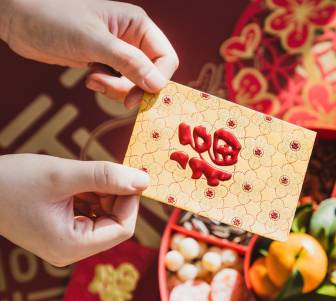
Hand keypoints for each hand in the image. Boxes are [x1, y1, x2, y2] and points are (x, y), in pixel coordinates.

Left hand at [0, 0, 177, 108]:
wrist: (18, 18)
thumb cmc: (53, 17)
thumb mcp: (94, 41)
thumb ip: (129, 63)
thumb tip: (158, 85)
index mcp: (137, 25)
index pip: (166, 58)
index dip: (157, 80)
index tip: (140, 96)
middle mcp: (132, 38)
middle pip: (152, 74)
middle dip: (135, 88)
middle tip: (117, 96)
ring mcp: (118, 51)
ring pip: (135, 82)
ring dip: (118, 89)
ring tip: (95, 81)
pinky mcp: (103, 62)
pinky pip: (118, 83)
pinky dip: (107, 87)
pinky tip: (90, 79)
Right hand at [0, 154, 148, 265]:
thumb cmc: (11, 181)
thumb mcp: (63, 175)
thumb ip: (106, 177)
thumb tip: (144, 181)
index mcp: (71, 247)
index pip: (123, 229)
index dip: (129, 201)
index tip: (124, 175)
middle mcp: (69, 252)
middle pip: (115, 224)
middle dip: (113, 196)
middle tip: (98, 173)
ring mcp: (64, 245)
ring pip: (103, 218)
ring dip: (101, 195)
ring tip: (77, 179)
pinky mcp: (58, 234)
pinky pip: (88, 216)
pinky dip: (88, 197)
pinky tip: (72, 185)